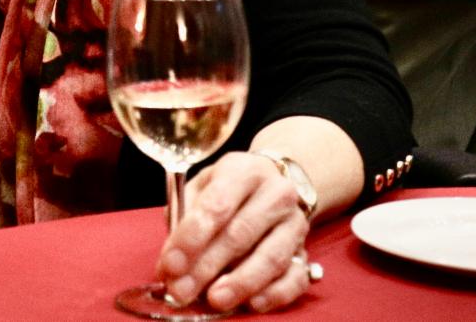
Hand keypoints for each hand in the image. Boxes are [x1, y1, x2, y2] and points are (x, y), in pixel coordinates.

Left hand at [155, 151, 313, 314]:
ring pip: (270, 258)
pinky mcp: (306, 250)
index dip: (191, 237)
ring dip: (239, 283)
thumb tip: (170, 258)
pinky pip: (294, 278)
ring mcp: (295, 223)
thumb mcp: (203, 185)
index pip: (217, 204)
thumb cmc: (229, 188)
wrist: (273, 182)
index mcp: (244, 170)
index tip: (170, 264)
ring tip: (213, 300)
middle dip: (206, 266)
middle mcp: (276, 193)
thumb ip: (185, 214)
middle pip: (239, 234)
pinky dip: (273, 294)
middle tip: (181, 290)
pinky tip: (250, 304)